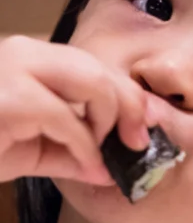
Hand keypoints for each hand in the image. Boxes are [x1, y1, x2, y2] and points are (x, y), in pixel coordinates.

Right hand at [0, 35, 149, 185]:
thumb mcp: (32, 150)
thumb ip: (73, 152)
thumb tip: (111, 169)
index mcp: (31, 59)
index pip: (96, 66)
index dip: (130, 96)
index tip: (147, 127)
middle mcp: (23, 53)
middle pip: (101, 69)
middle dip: (130, 107)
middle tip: (136, 143)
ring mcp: (13, 69)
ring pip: (93, 82)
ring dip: (109, 121)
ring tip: (102, 151)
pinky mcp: (8, 98)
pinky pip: (67, 118)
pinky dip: (87, 146)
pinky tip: (87, 165)